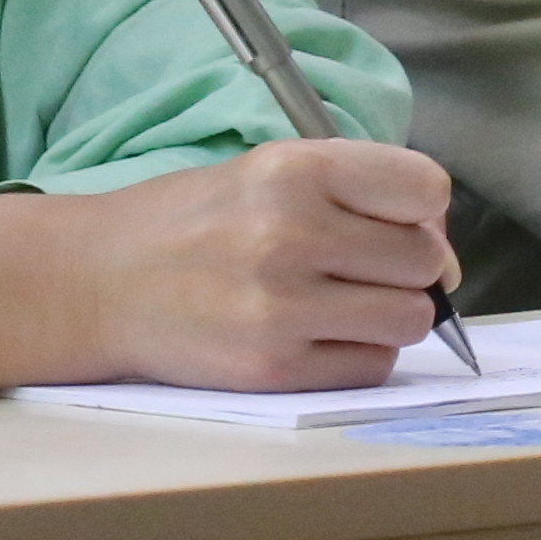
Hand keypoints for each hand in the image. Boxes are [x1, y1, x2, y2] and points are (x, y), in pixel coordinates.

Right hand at [62, 135, 457, 388]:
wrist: (96, 282)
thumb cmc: (194, 223)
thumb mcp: (270, 170)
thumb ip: (359, 196)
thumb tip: (444, 259)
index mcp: (295, 170)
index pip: (426, 190)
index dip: (422, 210)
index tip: (397, 222)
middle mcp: (290, 234)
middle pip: (426, 261)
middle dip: (408, 267)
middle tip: (361, 268)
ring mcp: (280, 308)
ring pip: (409, 319)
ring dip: (389, 314)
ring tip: (340, 302)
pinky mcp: (271, 369)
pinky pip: (371, 367)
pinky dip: (359, 354)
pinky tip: (317, 336)